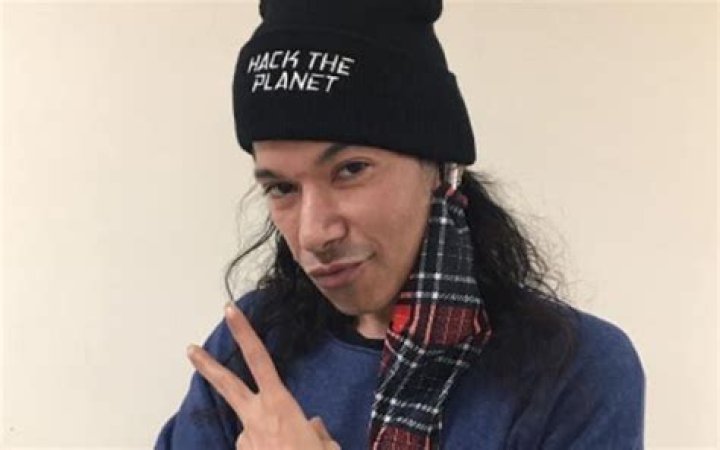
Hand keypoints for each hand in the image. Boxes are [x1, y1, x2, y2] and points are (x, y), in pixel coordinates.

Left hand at [187, 303, 339, 449]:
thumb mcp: (326, 446)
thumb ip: (316, 432)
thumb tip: (311, 427)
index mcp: (281, 404)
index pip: (260, 360)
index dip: (244, 334)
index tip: (229, 312)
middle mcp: (257, 417)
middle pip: (228, 384)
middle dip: (208, 366)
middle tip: (189, 349)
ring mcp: (245, 439)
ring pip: (251, 429)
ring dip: (265, 439)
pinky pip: (253, 449)